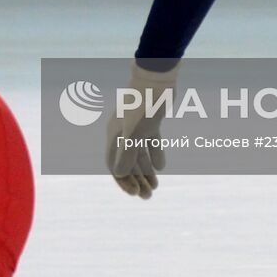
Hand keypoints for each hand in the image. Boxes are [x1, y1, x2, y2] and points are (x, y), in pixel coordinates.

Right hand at [105, 60, 178, 198]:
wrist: (157, 79)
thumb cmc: (143, 105)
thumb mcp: (135, 132)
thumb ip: (127, 153)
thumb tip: (119, 174)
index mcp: (115, 136)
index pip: (115, 165)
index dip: (123, 181)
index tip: (135, 194)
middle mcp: (123, 133)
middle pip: (127, 162)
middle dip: (136, 181)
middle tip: (148, 197)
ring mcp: (136, 127)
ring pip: (139, 154)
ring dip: (146, 172)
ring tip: (155, 187)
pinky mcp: (150, 122)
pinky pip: (150, 143)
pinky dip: (155, 155)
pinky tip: (161, 167)